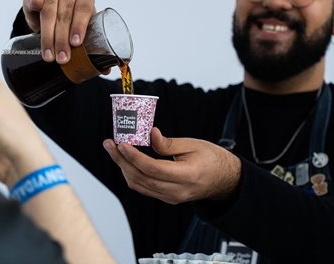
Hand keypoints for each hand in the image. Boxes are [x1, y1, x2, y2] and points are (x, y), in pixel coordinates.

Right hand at [22, 0, 95, 63]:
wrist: (51, 8)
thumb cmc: (73, 20)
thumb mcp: (84, 27)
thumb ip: (94, 45)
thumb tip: (105, 70)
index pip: (84, 9)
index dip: (80, 25)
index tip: (76, 43)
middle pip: (65, 15)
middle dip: (62, 40)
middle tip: (62, 59)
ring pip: (49, 13)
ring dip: (48, 37)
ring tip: (50, 56)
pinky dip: (35, 5)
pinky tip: (35, 16)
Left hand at [103, 127, 241, 203]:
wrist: (224, 180)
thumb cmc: (211, 158)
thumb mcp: (194, 144)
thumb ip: (170, 143)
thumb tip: (151, 134)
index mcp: (187, 175)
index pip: (153, 169)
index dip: (134, 157)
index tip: (121, 144)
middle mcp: (177, 191)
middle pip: (141, 178)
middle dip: (121, 161)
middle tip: (109, 144)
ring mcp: (171, 197)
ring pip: (139, 185)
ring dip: (123, 167)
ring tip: (113, 149)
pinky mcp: (167, 198)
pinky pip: (144, 188)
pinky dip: (131, 174)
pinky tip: (125, 161)